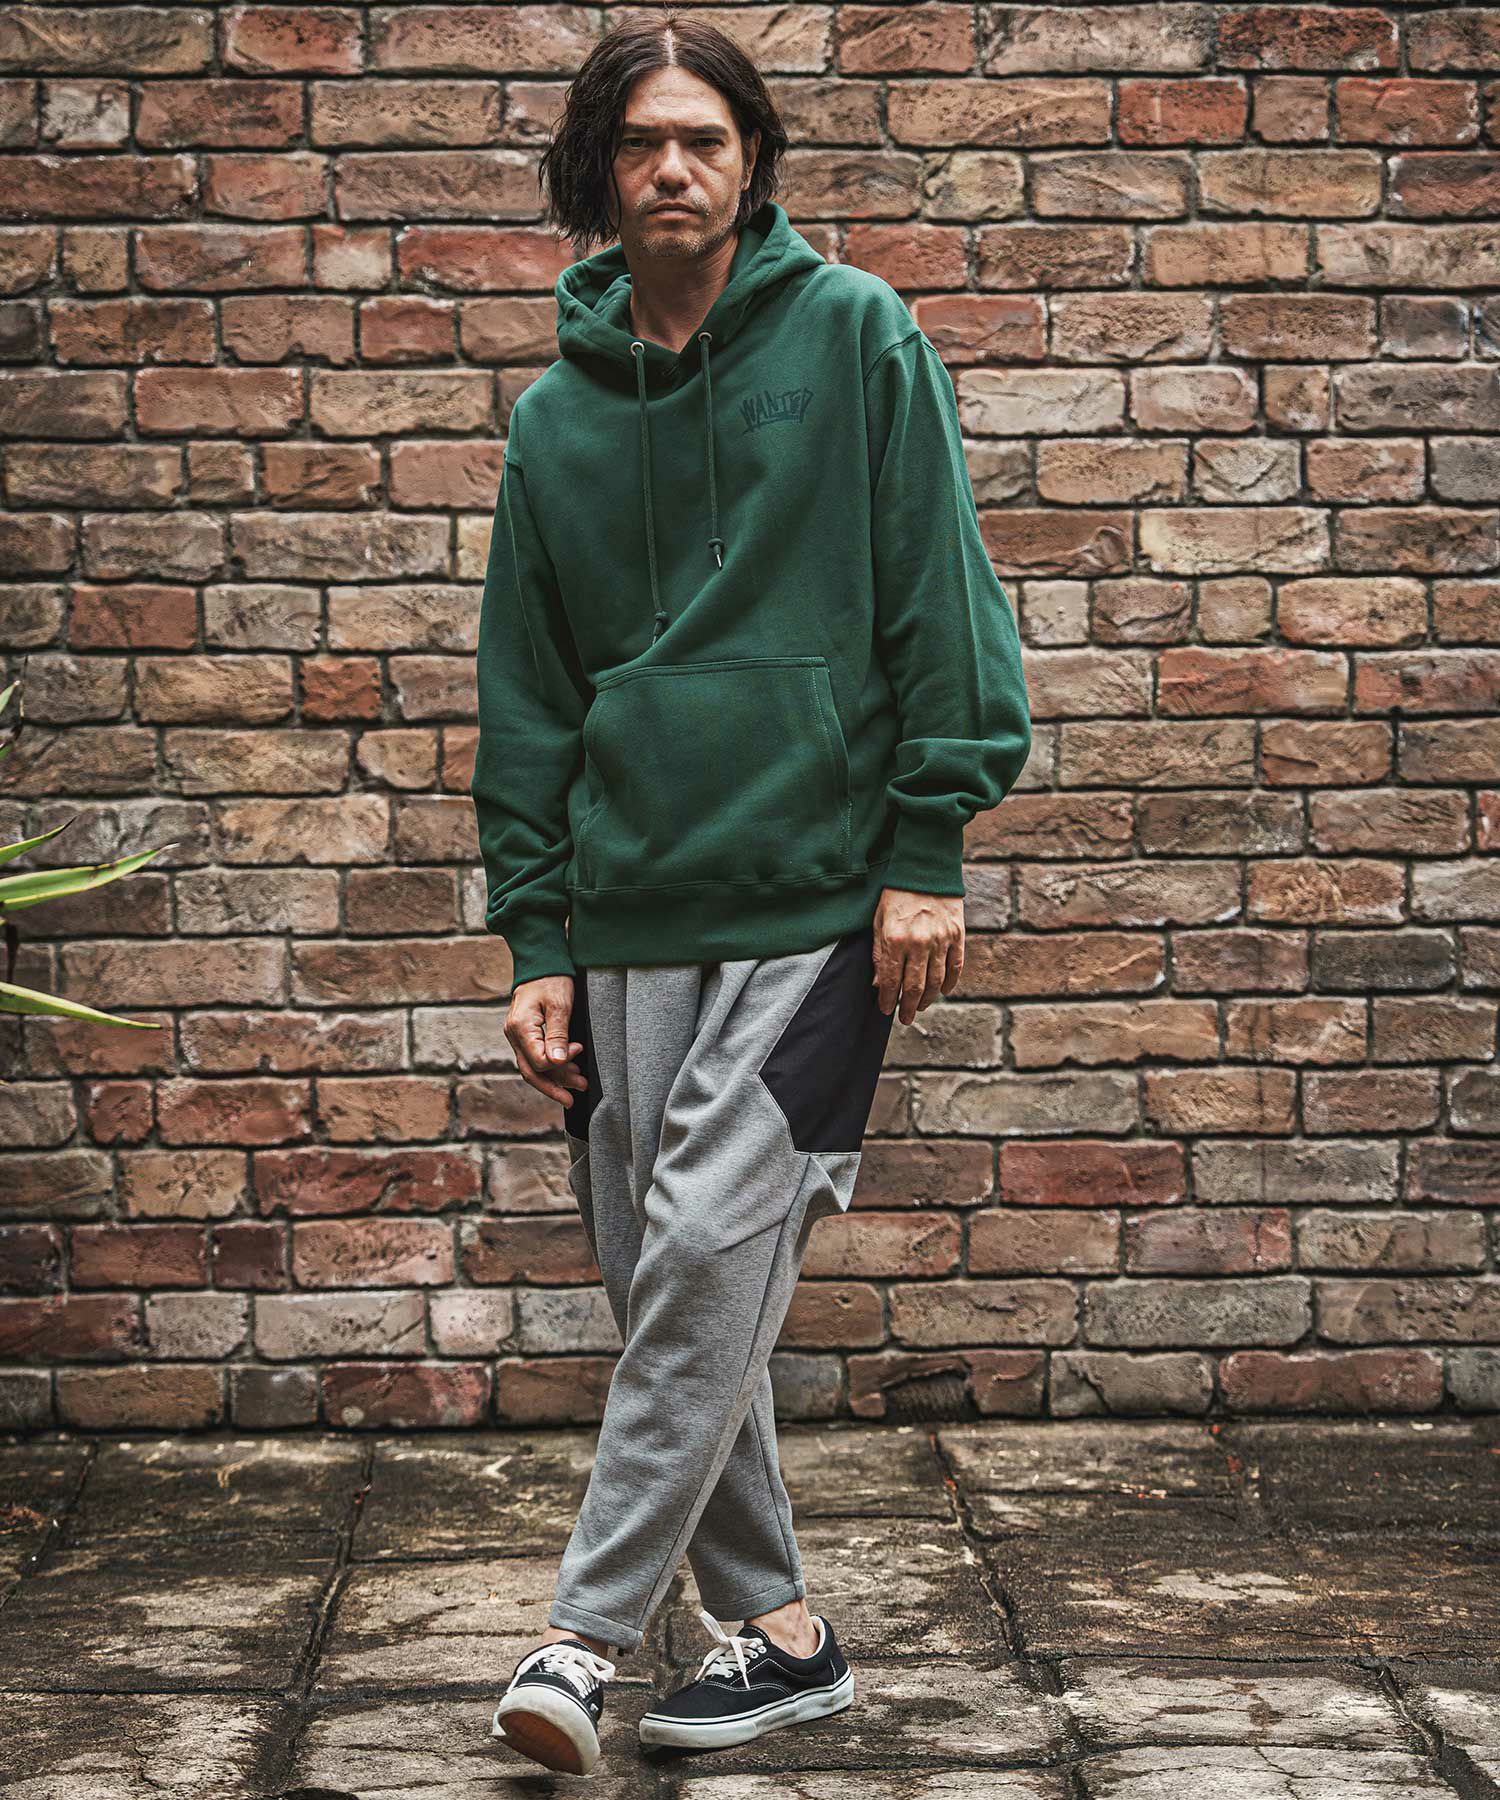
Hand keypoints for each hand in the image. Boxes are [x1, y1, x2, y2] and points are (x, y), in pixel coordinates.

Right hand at [506, 973, 587, 1107]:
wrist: (541, 963)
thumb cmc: (552, 979)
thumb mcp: (560, 1005)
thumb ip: (558, 1035)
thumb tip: (556, 1063)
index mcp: (520, 1028)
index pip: (538, 1061)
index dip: (560, 1062)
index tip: (578, 1049)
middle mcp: (514, 1035)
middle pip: (531, 1071)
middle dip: (554, 1086)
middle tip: (574, 1097)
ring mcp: (517, 1036)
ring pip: (533, 1067)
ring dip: (556, 1078)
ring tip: (579, 1085)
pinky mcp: (525, 1035)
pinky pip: (535, 1058)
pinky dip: (551, 1067)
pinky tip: (567, 1071)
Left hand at [872, 888, 964, 1024]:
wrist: (926, 869)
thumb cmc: (897, 894)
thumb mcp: (879, 920)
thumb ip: (879, 953)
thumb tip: (879, 984)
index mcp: (895, 939)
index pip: (891, 980)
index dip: (887, 999)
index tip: (885, 1010)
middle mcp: (919, 943)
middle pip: (914, 987)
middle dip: (907, 1007)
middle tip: (904, 1018)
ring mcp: (941, 940)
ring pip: (936, 981)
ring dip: (927, 998)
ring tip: (919, 1006)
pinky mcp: (957, 935)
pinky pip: (955, 967)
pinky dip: (950, 982)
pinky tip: (943, 991)